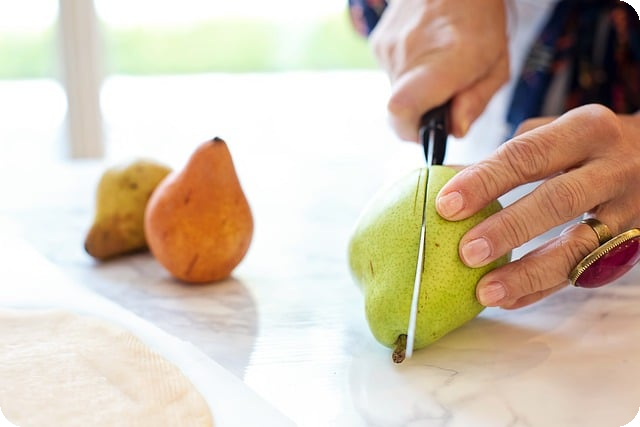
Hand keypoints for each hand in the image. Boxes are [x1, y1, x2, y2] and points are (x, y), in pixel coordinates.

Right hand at [370, 0, 508, 140]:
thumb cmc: (481, 18)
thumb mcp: (496, 65)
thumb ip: (476, 102)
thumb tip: (455, 130)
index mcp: (447, 60)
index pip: (402, 111)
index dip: (412, 132)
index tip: (430, 131)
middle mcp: (410, 54)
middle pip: (401, 110)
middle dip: (423, 112)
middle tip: (446, 93)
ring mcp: (388, 48)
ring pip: (396, 92)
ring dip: (416, 91)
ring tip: (437, 66)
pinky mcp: (378, 44)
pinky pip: (391, 75)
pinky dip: (408, 74)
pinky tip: (425, 53)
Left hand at [435, 104, 639, 308]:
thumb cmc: (587, 145)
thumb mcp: (552, 134)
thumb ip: (504, 157)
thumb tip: (445, 180)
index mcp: (584, 130)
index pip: (527, 155)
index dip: (485, 181)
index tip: (447, 205)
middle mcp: (612, 167)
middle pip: (557, 200)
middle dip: (508, 229)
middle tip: (466, 251)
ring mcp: (627, 209)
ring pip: (579, 246)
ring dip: (528, 272)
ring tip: (486, 290)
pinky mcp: (630, 244)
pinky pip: (584, 273)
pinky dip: (544, 289)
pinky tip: (510, 298)